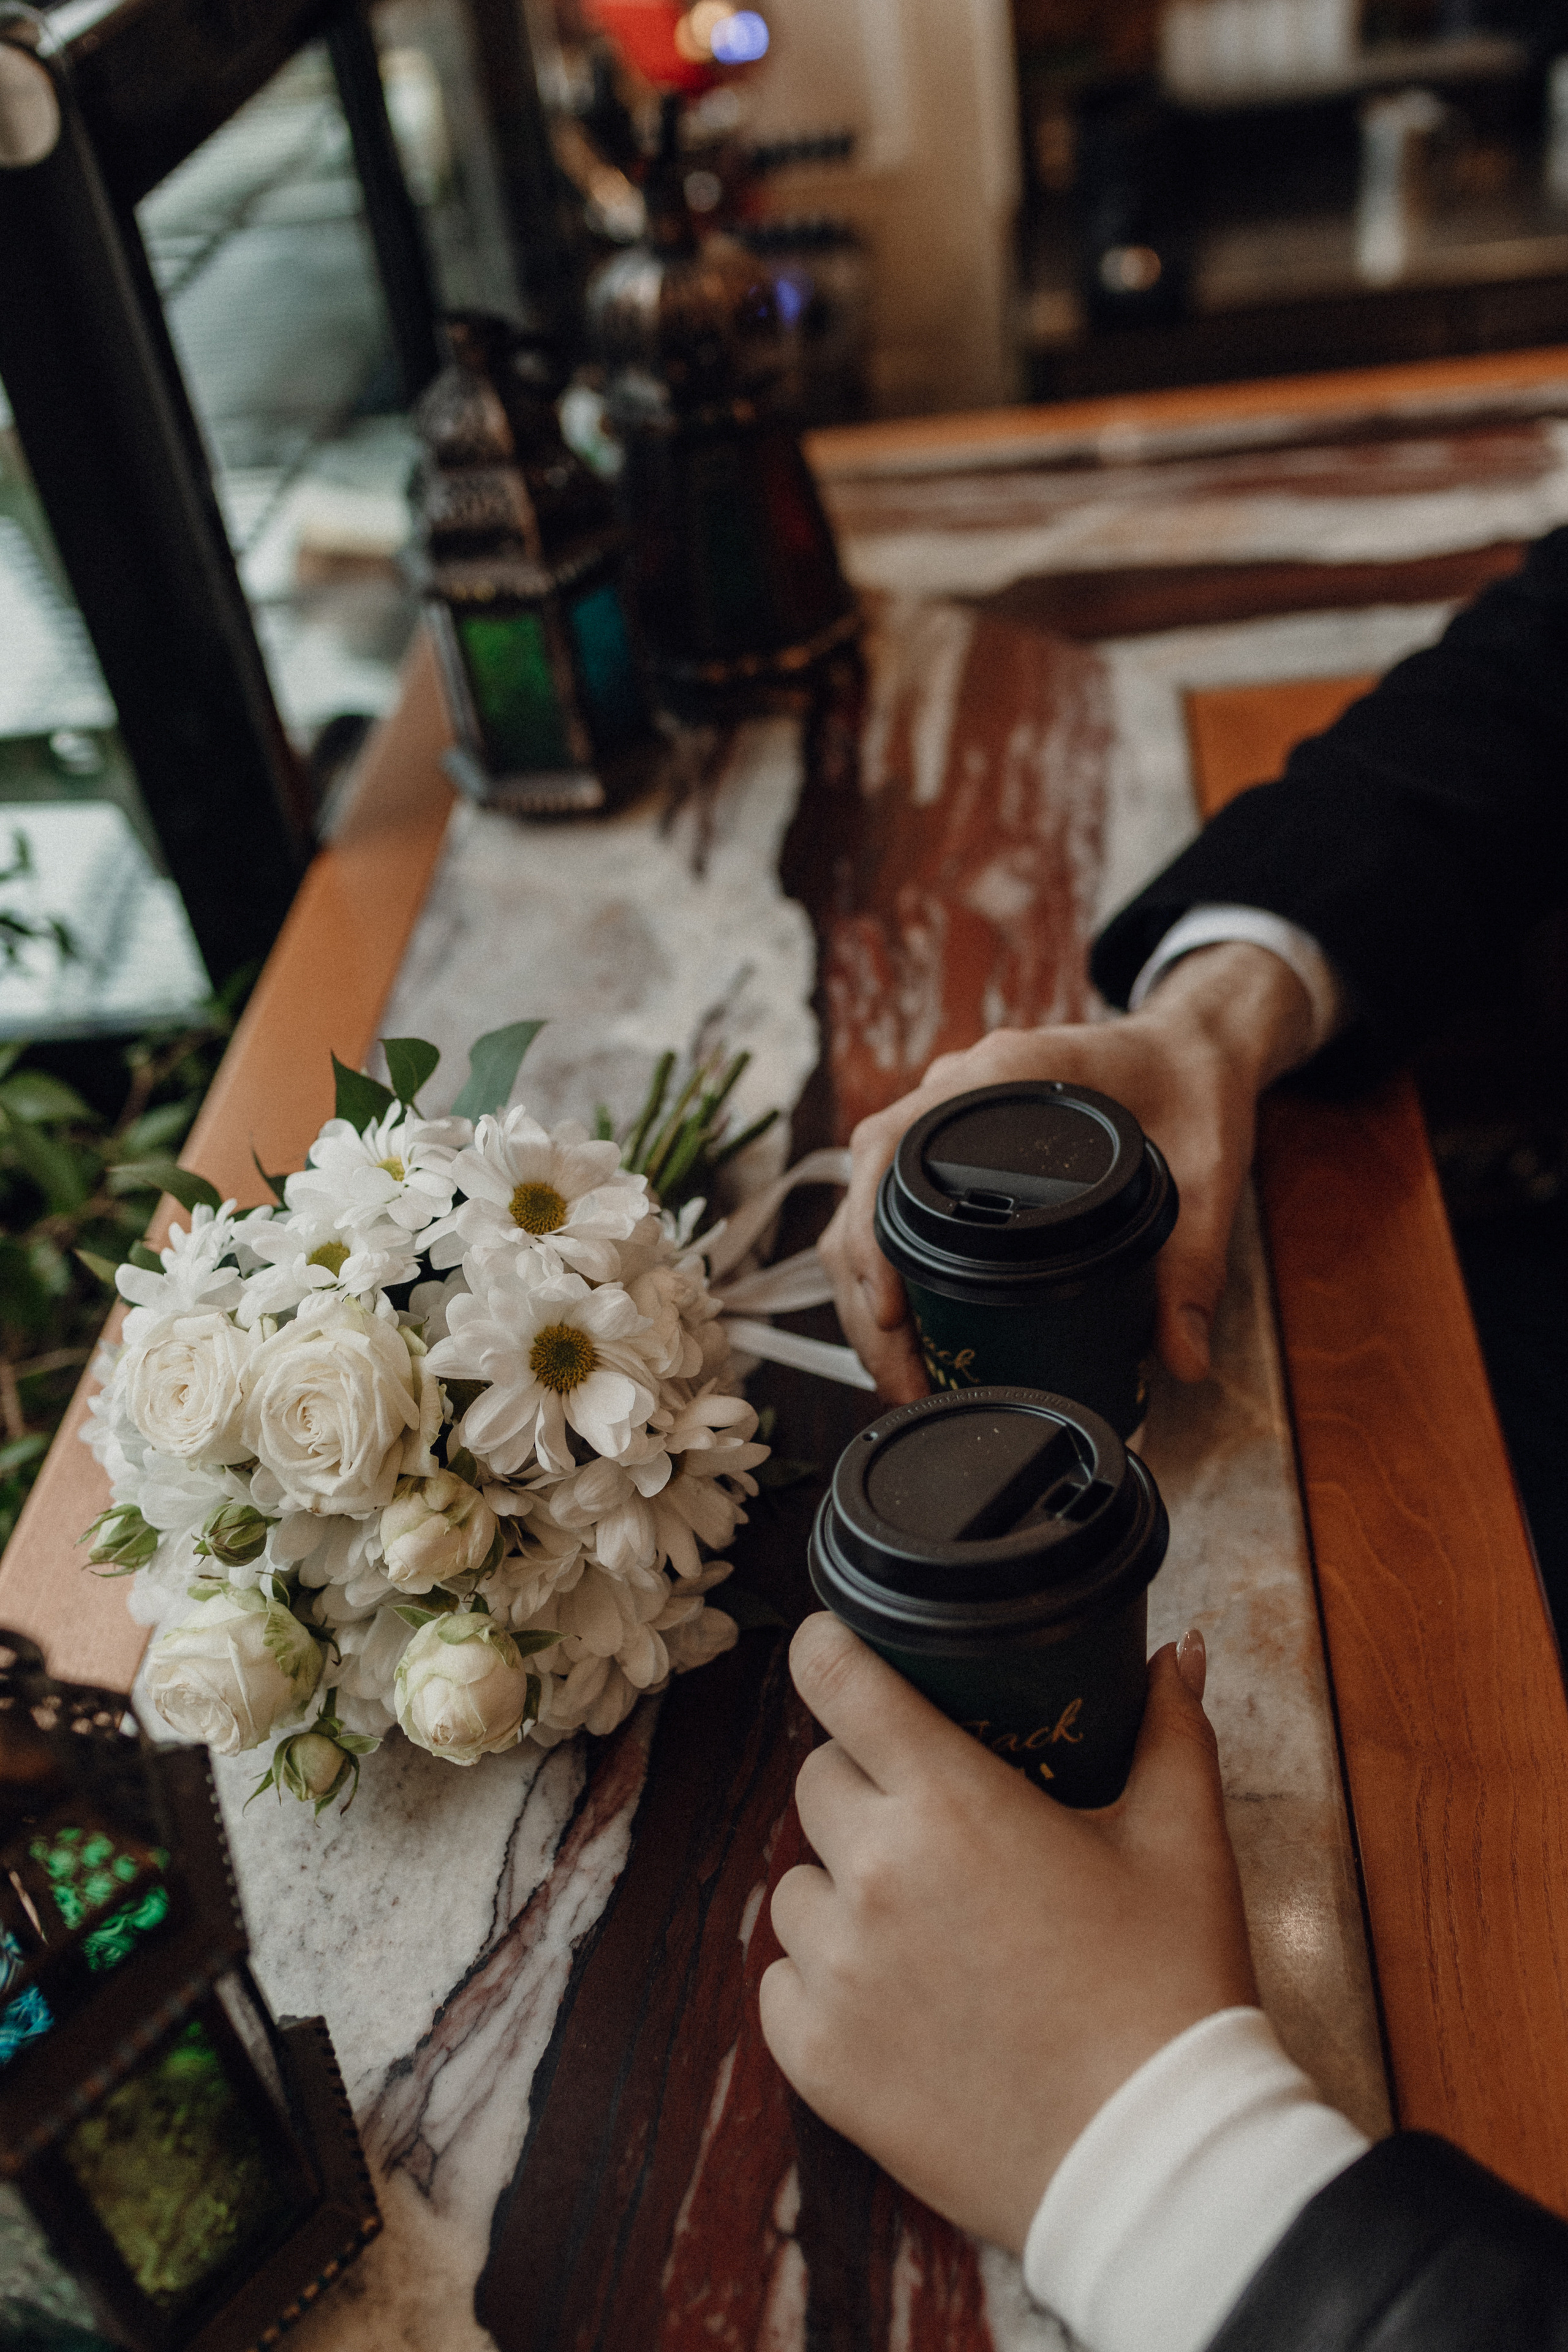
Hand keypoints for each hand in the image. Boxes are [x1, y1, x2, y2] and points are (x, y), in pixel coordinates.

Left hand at [759, 1614, 1255, 2256]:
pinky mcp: (816, 2059)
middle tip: (936, 1827)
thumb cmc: (1171, 1990)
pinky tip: (901, 2005)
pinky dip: (827, 1986)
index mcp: (950, 1801)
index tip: (833, 1651)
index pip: (837, 1681)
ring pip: (798, 1887)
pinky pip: (784, 1986)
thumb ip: (1170, 1732)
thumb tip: (1173, 1654)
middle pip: (818, 1781)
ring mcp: (837, 1970)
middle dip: (867, 1788)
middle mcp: (874, 1872)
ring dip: (846, 1893)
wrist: (1155, 2160)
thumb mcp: (1183, 1843)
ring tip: (929, 1931)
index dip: (827, 1652)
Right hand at [818, 942, 1315, 1400]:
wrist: (1189, 1046)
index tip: (890, 1313)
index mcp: (1002, 1075)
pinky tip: (908, 1324)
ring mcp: (945, 1111)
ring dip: (864, 1285)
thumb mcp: (1205, 1175)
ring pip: (864, 1198)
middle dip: (864, 1293)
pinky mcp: (950, 1139)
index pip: (891, 1148)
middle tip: (905, 1377)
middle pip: (863, 1188)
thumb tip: (1184, 1361)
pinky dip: (883, 1263)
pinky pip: (888, 1196)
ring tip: (902, 1369)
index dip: (871, 1237)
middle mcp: (957, 1088)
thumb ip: (1194, 1267)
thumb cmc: (1191, 1085)